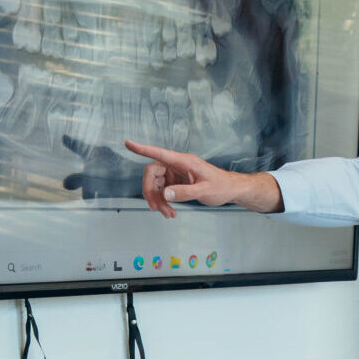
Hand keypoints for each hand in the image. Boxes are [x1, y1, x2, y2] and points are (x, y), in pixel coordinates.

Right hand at [127, 140, 280, 216]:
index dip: (142, 149)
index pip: (159, 153)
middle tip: (157, 209)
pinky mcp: (176, 182)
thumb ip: (185, 192)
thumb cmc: (221, 186)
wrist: (230, 190)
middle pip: (152, 174)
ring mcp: (175, 173)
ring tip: (168, 214)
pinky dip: (163, 202)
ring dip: (158, 200)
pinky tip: (170, 212)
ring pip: (156, 185)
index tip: (128, 144)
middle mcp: (176, 165)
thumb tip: (165, 194)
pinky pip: (163, 191)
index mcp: (183, 161)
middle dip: (151, 192)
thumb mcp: (205, 191)